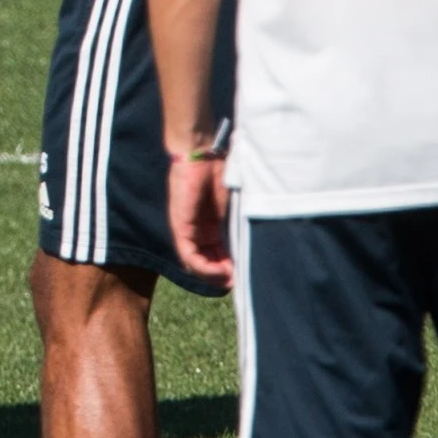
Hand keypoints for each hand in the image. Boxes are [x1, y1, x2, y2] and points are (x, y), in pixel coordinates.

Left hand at [169, 151, 234, 286]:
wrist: (202, 154)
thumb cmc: (221, 173)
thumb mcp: (235, 207)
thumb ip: (239, 227)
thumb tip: (257, 247)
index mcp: (213, 226)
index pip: (221, 255)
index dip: (233, 268)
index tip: (247, 277)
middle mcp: (200, 230)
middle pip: (209, 262)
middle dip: (224, 276)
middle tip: (240, 284)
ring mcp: (189, 228)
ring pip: (197, 263)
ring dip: (213, 275)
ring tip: (230, 281)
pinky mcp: (181, 225)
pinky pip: (188, 254)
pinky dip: (202, 267)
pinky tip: (217, 273)